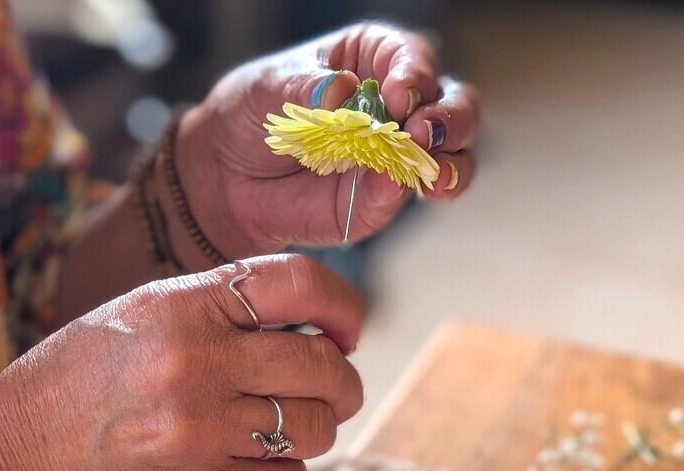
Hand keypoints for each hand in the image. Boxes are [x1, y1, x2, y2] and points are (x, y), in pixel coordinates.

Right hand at [0, 254, 363, 470]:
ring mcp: (200, 433)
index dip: (343, 307)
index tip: (347, 331)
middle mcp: (198, 363)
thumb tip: (318, 329)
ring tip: (281, 430)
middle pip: (325, 368)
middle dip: (342, 383)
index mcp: (184, 304)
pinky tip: (252, 468)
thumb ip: (224, 310)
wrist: (12, 460)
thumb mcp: (142, 314)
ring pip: (316, 430)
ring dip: (314, 431)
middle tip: (332, 392)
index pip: (301, 284)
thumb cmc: (80, 381)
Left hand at [177, 23, 479, 257]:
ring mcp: (397, 156)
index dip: (416, 75)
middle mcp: (399, 107)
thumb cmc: (252, 116)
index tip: (398, 95)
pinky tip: (390, 186)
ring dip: (451, 163)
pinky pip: (410, 194)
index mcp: (375, 59)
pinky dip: (407, 191)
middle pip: (455, 106)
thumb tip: (344, 92)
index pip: (415, 58)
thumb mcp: (269, 88)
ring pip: (454, 156)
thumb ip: (308, 89)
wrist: (228, 179)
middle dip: (450, 119)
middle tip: (423, 131)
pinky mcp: (384, 199)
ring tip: (429, 173)